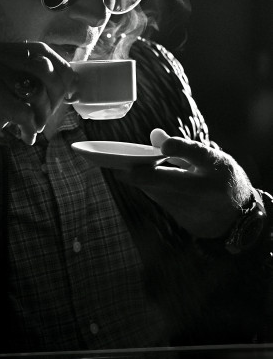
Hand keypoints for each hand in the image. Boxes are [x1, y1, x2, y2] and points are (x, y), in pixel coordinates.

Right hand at [0, 42, 76, 153]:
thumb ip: (21, 74)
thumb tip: (67, 80)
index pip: (40, 50)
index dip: (61, 67)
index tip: (69, 85)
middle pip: (45, 69)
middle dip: (58, 92)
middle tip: (52, 110)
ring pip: (39, 93)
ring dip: (44, 114)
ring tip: (35, 125)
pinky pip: (28, 114)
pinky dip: (32, 129)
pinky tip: (26, 136)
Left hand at [112, 128, 252, 237]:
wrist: (239, 217)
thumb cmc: (221, 179)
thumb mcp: (210, 158)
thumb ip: (182, 147)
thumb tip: (154, 135)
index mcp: (216, 168)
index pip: (199, 154)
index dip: (180, 148)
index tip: (164, 145)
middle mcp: (207, 190)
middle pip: (169, 181)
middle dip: (141, 174)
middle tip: (119, 167)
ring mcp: (198, 209)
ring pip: (161, 194)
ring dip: (141, 182)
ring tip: (122, 171)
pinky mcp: (188, 222)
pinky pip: (164, 203)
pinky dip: (151, 192)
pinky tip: (140, 183)